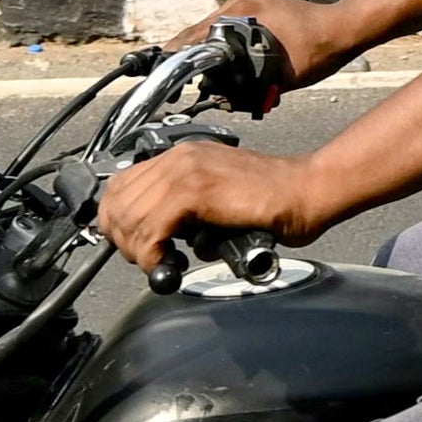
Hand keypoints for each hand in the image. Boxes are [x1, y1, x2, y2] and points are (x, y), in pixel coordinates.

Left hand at [98, 137, 339, 272]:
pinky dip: (152, 254)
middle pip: (116, 201)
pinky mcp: (196, 190)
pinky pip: (151, 228)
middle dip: (124, 240)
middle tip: (148, 260)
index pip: (120, 185)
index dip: (118, 222)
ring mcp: (185, 170)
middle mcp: (177, 157)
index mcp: (180, 157)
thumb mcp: (216, 204)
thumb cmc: (273, 204)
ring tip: (162, 263)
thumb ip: (186, 214)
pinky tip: (170, 263)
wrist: (306, 192)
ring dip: (138, 250)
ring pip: (129, 216)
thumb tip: (162, 243)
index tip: (135, 247)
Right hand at [167, 0, 362, 95]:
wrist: (344, 28)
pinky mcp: (257, 9)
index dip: (176, 54)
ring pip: (212, 30)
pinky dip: (219, 44)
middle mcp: (239, 4)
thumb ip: (248, 81)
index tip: (160, 68)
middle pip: (199, 32)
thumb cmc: (318, 49)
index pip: (195, 35)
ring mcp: (247, 4)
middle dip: (186, 54)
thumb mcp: (279, 74)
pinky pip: (227, 28)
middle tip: (174, 78)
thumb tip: (222, 93)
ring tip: (192, 73)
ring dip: (203, 49)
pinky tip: (217, 62)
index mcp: (240, 12)